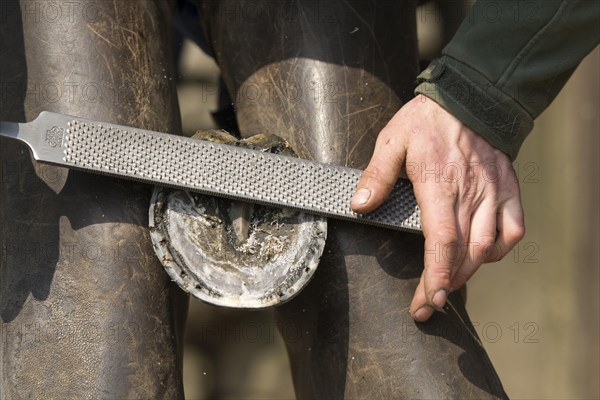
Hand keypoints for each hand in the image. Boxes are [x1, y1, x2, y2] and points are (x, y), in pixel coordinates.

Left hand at [351, 94, 524, 321]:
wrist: (470, 96)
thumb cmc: (427, 120)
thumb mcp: (392, 139)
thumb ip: (377, 174)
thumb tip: (360, 205)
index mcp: (439, 185)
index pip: (441, 241)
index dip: (436, 276)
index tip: (428, 301)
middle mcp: (470, 193)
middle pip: (463, 253)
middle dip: (445, 285)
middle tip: (428, 305)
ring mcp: (493, 192)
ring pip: (488, 247)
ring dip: (469, 272)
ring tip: (448, 285)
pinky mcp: (508, 188)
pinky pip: (513, 229)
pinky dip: (500, 249)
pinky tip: (483, 256)